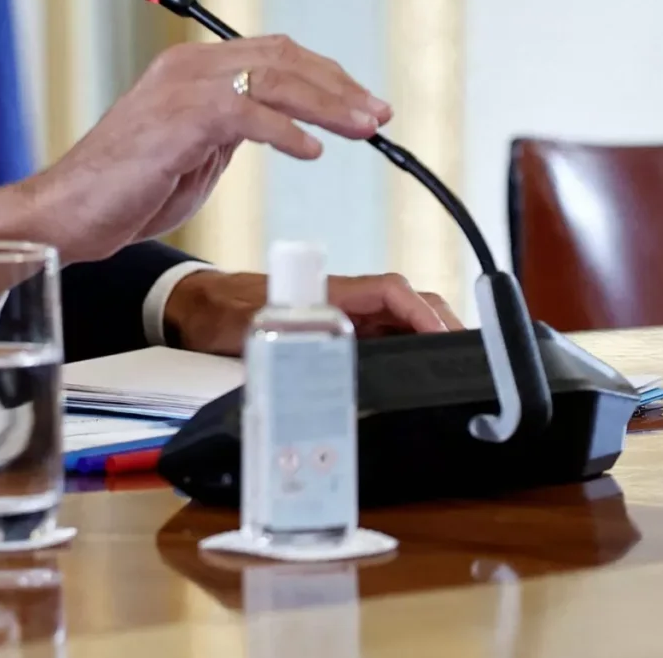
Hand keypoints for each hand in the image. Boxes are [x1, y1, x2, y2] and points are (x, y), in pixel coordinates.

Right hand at [0, 37, 389, 263]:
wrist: (69, 212)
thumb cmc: (125, 189)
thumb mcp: (194, 151)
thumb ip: (232, 129)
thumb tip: (280, 125)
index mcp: (192, 67)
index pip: (274, 54)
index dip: (326, 75)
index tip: (363, 104)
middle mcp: (188, 66)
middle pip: (283, 57)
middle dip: (339, 86)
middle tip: (378, 115)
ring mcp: (183, 88)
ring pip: (274, 77)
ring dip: (327, 104)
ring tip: (364, 129)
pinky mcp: (179, 119)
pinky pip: (247, 113)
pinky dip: (287, 130)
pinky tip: (312, 150)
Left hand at [162, 269, 461, 354]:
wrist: (196, 308)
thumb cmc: (220, 313)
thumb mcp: (248, 327)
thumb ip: (278, 336)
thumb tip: (308, 353)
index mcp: (330, 292)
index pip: (391, 291)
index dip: (422, 311)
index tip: (442, 335)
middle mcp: (343, 301)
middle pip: (408, 303)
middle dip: (441, 325)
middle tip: (467, 359)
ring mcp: (343, 315)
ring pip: (401, 320)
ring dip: (430, 336)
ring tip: (455, 366)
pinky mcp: (338, 332)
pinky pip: (384, 336)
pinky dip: (409, 347)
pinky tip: (419, 371)